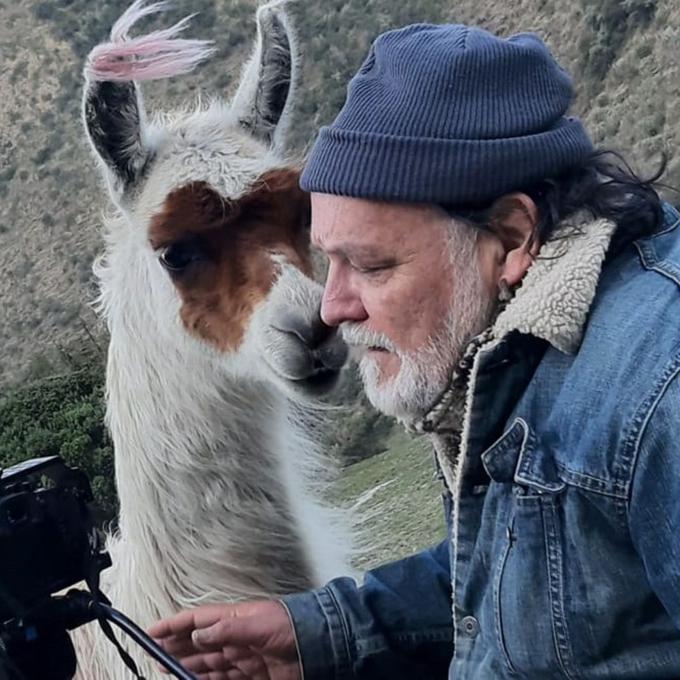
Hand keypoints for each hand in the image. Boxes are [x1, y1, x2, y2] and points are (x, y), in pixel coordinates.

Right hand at [148, 600, 301, 679]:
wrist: (319, 645)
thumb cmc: (290, 626)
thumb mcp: (256, 624)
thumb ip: (225, 631)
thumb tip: (196, 635)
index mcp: (234, 618)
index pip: (198, 620)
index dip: (175, 625)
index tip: (152, 631)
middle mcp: (235, 636)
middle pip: (199, 643)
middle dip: (176, 648)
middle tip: (154, 656)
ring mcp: (243, 657)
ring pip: (208, 663)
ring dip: (188, 666)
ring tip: (167, 670)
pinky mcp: (253, 675)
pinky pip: (223, 679)